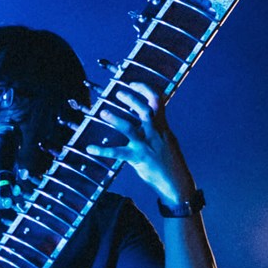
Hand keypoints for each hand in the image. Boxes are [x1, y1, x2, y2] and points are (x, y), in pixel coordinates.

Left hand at [83, 80, 195, 203]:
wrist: (177, 183)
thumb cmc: (169, 161)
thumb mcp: (166, 139)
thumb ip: (156, 126)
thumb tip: (146, 113)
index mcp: (162, 127)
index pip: (158, 101)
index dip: (146, 90)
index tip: (132, 83)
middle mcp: (154, 133)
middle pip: (145, 111)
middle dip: (132, 100)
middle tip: (118, 93)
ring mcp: (145, 146)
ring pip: (131, 129)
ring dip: (116, 120)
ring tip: (103, 113)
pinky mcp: (138, 159)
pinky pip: (118, 153)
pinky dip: (103, 150)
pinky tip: (90, 148)